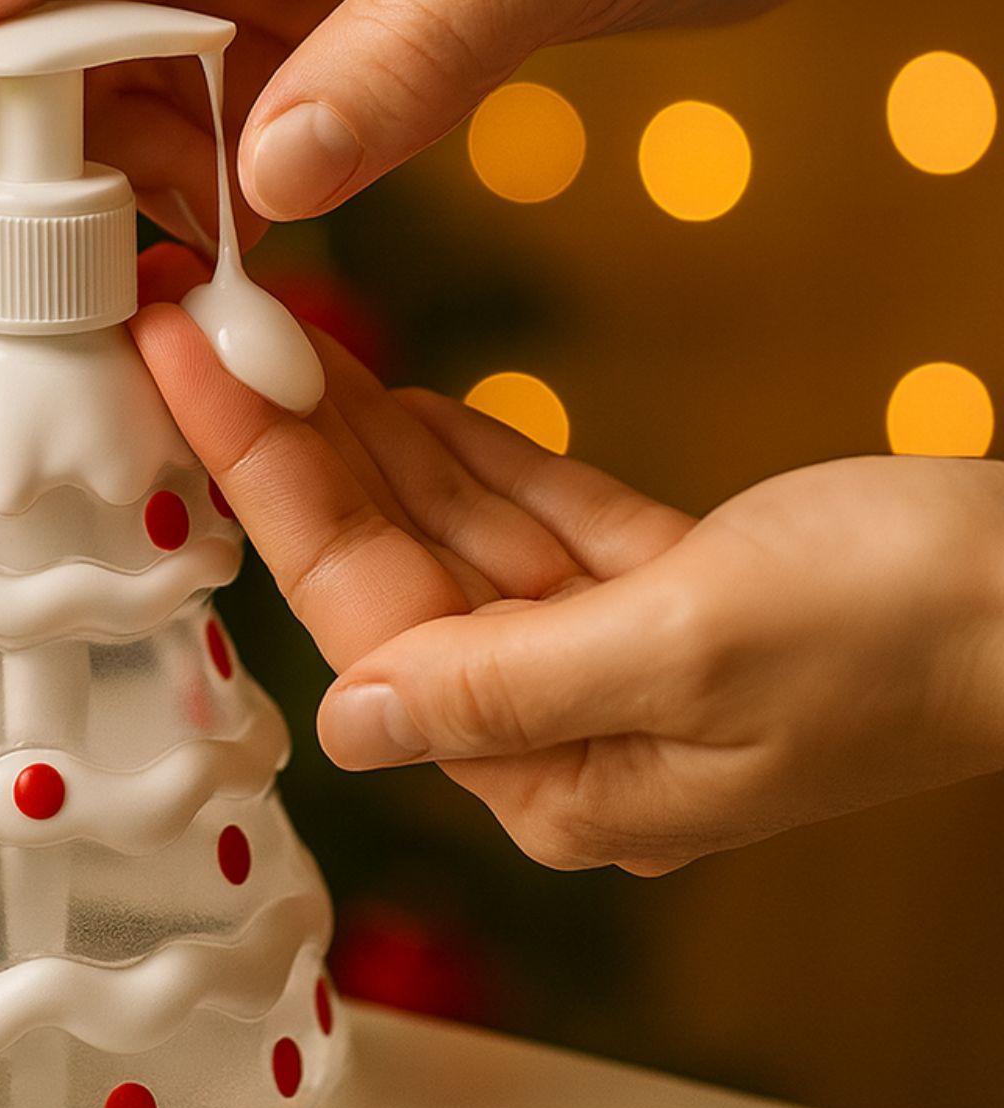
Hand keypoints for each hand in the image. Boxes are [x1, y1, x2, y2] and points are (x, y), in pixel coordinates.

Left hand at [131, 246, 1003, 874]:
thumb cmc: (918, 629)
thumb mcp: (698, 649)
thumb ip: (508, 686)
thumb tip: (357, 723)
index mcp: (560, 772)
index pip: (366, 613)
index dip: (267, 482)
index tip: (188, 374)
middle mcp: (565, 726)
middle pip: (390, 567)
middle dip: (295, 448)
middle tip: (207, 336)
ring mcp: (608, 656)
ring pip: (452, 531)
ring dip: (369, 438)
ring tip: (277, 345)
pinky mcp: (657, 591)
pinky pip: (532, 516)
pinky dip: (473, 457)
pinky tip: (402, 400)